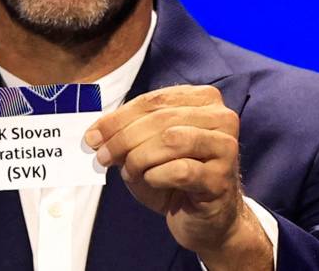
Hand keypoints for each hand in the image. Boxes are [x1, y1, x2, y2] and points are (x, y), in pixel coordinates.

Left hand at [85, 85, 270, 269]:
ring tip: (129, 172)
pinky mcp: (222, 179)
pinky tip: (152, 181)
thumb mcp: (147, 148)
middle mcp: (221, 118)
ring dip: (139, 157)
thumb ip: (126, 134)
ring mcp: (225, 148)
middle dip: (123, 138)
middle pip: (161, 118)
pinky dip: (156, 176)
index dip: (118, 118)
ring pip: (171, 140)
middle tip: (102, 156)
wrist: (207, 219)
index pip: (153, 100)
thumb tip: (96, 134)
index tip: (93, 135)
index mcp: (203, 99)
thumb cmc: (176, 178)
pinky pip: (181, 171)